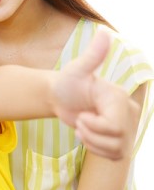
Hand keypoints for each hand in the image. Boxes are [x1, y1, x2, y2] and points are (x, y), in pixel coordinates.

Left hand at [53, 30, 131, 159]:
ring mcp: (126, 128)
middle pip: (115, 139)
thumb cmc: (66, 82)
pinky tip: (88, 135)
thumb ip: (93, 55)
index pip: (115, 126)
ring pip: (114, 151)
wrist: (60, 97)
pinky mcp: (120, 142)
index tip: (81, 117)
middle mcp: (128, 112)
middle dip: (90, 134)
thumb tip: (104, 32)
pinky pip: (112, 157)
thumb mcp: (76, 69)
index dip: (94, 126)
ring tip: (82, 127)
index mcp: (119, 97)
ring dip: (91, 142)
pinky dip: (95, 149)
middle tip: (79, 121)